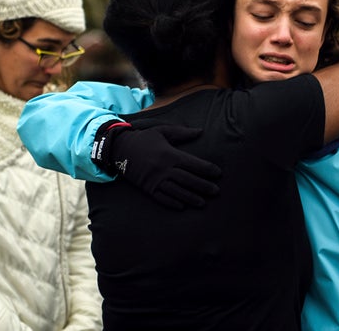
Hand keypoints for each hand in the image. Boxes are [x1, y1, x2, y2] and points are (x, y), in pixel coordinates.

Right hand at [95, 121, 221, 209]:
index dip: (207, 169)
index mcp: (170, 154)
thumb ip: (182, 132)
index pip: (193, 163)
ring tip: (203, 203)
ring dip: (191, 198)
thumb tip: (200, 131)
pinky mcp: (147, 188)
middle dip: (203, 186)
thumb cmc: (144, 139)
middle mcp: (164, 169)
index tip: (218, 173)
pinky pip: (161, 198)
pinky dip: (172, 203)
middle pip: (188, 179)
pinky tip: (182, 207)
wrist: (120, 149)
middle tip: (216, 191)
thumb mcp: (163, 131)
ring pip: (177, 191)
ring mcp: (155, 180)